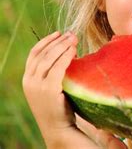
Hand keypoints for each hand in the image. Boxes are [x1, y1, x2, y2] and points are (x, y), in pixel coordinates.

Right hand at [22, 31, 125, 147]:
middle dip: (58, 41)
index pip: (34, 54)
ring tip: (74, 39)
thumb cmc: (59, 106)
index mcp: (27, 79)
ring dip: (62, 46)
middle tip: (72, 34)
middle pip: (43, 53)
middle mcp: (29, 81)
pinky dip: (66, 57)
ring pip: (49, 58)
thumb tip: (69, 50)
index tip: (59, 33)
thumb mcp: (51, 87)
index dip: (46, 41)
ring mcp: (37, 86)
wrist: (58, 128)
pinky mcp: (48, 90)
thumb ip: (54, 72)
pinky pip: (58, 68)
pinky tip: (74, 51)